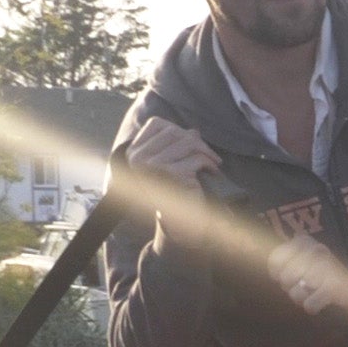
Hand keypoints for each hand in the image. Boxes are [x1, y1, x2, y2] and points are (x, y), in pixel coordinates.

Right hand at [115, 119, 222, 247]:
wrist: (178, 222)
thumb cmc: (175, 191)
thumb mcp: (172, 164)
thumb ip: (177, 146)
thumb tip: (194, 130)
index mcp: (133, 152)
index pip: (156, 124)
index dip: (178, 129)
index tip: (192, 143)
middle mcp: (138, 158)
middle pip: (174, 132)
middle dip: (196, 141)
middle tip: (209, 154)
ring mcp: (152, 165)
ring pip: (188, 142)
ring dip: (206, 152)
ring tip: (213, 162)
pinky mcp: (171, 174)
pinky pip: (197, 159)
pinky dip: (210, 164)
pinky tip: (213, 173)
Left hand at [266, 236, 347, 318]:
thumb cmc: (322, 275)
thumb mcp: (302, 260)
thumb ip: (282, 259)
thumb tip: (255, 259)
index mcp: (304, 241)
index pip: (275, 259)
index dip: (277, 274)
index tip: (284, 277)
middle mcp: (315, 250)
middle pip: (285, 278)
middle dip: (291, 288)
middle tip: (303, 286)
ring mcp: (326, 268)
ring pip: (296, 292)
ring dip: (301, 298)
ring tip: (312, 293)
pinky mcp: (334, 287)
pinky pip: (309, 304)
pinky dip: (313, 307)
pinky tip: (321, 302)